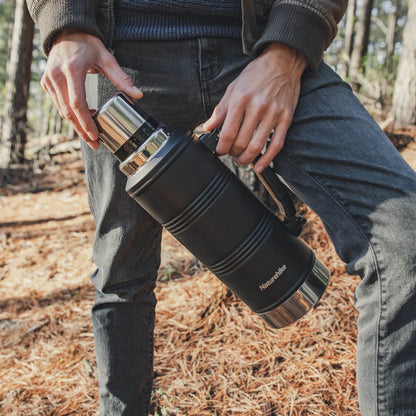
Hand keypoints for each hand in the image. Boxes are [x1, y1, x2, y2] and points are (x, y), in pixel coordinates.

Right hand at [41, 31, 142, 148]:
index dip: (85, 122)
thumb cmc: (87, 46)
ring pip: (62, 111)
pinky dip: (72, 116)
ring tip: (93, 135)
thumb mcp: (107, 58)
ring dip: (77, 125)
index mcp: (72, 70)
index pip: (77, 102)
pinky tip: (85, 120)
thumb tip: (138, 96)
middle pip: (68, 112)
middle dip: (82, 131)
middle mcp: (57, 76)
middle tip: (95, 144)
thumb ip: (122, 78)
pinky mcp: (47, 84)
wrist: (66, 33)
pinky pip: (59, 105)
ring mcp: (49, 80)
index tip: (95, 136)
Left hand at [203, 43, 306, 171]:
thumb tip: (208, 127)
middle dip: (232, 153)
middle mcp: (257, 107)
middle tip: (230, 154)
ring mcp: (273, 114)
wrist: (283, 61)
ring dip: (246, 159)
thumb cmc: (256, 75)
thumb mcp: (234, 88)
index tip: (219, 151)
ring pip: (257, 146)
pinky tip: (258, 166)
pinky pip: (276, 145)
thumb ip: (221, 110)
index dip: (221, 147)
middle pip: (241, 142)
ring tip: (241, 160)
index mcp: (241, 99)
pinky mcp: (286, 118)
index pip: (228, 132)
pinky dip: (267, 159)